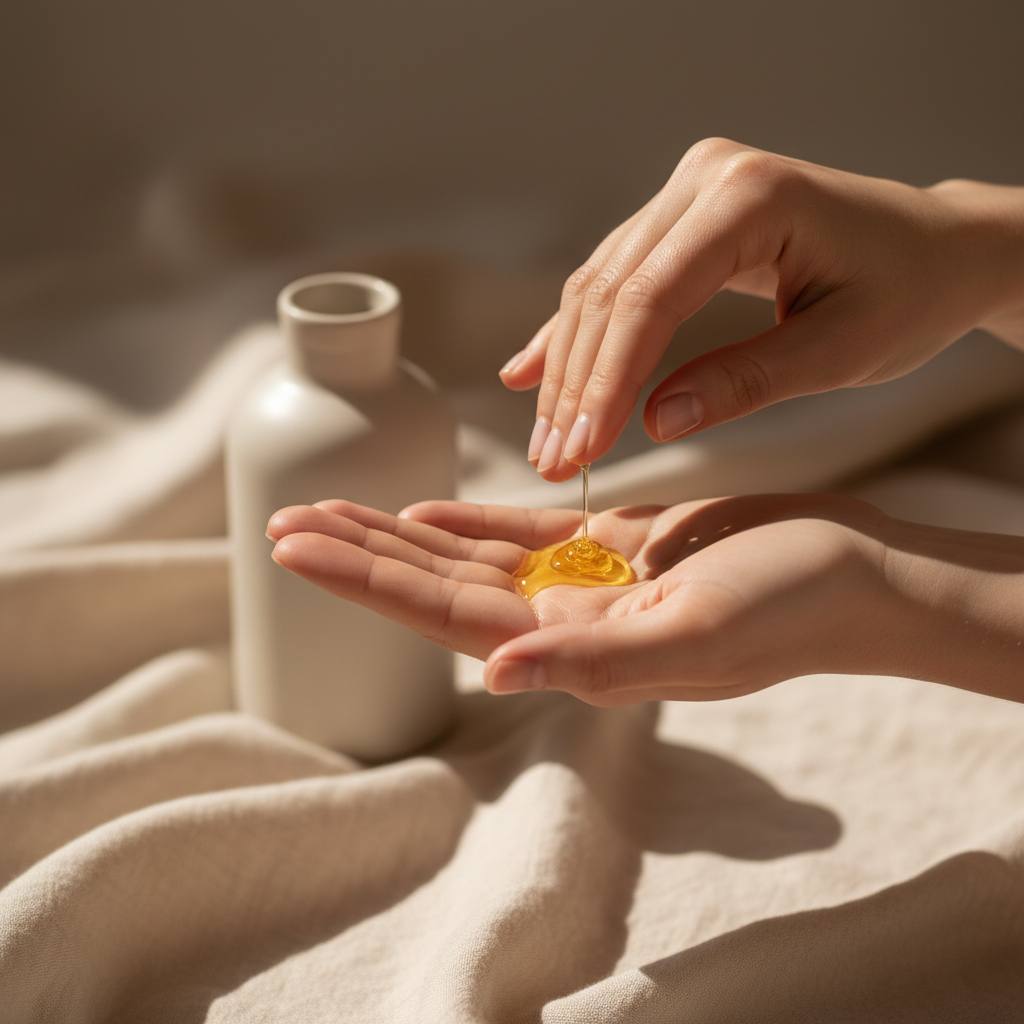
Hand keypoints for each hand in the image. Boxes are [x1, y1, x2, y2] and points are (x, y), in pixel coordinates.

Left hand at [267, 496, 1023, 705]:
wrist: (850, 573)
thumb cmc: (790, 606)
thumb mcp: (700, 634)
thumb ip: (596, 659)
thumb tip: (494, 669)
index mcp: (572, 643)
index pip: (441, 612)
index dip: (364, 578)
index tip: (291, 543)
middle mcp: (564, 618)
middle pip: (435, 581)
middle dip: (357, 551)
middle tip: (278, 517)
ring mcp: (584, 582)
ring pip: (467, 554)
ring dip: (396, 532)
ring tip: (329, 506)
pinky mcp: (612, 547)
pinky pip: (522, 532)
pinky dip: (468, 519)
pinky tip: (422, 507)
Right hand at [499, 138, 1023, 480]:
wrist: (938, 249)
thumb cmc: (908, 294)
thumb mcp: (840, 351)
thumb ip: (745, 383)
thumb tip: (653, 422)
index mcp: (751, 197)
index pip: (650, 298)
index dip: (607, 382)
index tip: (582, 451)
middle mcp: (706, 178)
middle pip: (611, 292)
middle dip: (578, 387)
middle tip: (556, 461)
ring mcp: (688, 191)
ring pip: (600, 288)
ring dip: (569, 369)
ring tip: (550, 441)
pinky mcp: (681, 216)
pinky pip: (614, 279)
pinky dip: (576, 334)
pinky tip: (530, 372)